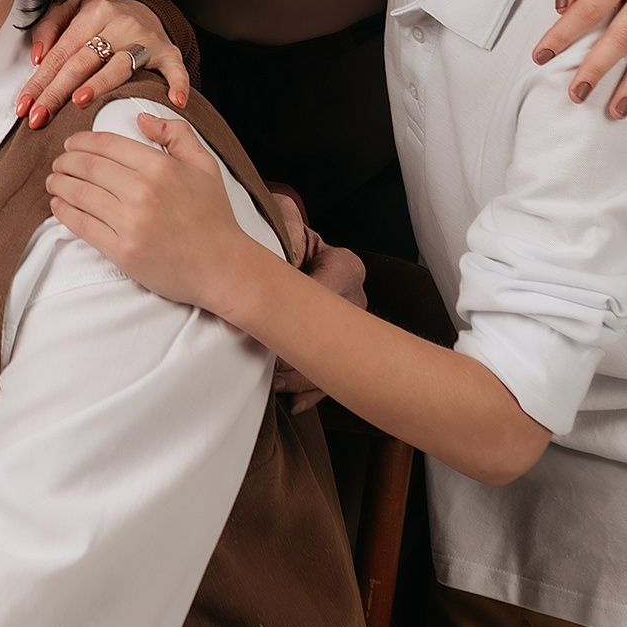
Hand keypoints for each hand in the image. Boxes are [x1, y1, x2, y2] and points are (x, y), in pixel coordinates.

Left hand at [18, 0, 189, 127]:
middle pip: (82, 62)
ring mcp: (145, 39)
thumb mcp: (71, 8)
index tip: (25, 105)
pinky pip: (174, 69)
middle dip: (57, 92)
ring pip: (119, 66)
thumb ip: (48, 26)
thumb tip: (37, 56)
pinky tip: (174, 100)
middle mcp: (118, 23)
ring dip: (99, 84)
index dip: (40, 81)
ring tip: (79, 102)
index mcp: (92, 11)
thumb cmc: (103, 17)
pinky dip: (177, 84)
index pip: (60, 52)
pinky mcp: (168, 52)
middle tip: (39, 117)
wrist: (146, 9)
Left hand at [47, 107, 249, 308]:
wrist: (224, 268)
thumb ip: (176, 133)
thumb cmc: (214, 217)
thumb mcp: (204, 164)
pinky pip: (81, 224)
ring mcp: (130, 222)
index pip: (106, 144)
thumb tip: (141, 118)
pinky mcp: (121, 250)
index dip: (81, 141)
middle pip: (86, 166)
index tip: (71, 143)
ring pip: (78, 194)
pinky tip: (58, 205)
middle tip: (58, 162)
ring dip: (58, 184)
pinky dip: (63, 212)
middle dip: (65, 161)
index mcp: (160, 167)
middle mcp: (142, 192)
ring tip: (53, 181)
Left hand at [265, 196, 366, 410]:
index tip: (270, 336)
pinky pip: (334, 374)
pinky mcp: (340, 343)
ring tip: (274, 386)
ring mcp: (353, 324)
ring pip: (335, 360)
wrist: (284, 245)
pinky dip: (312, 390)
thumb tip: (277, 245)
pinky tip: (294, 402)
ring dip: (303, 378)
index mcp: (344, 266)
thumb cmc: (280, 236)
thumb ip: (283, 230)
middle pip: (334, 337)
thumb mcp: (283, 224)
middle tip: (271, 370)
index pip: (327, 300)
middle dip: (302, 358)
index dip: (298, 321)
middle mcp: (355, 296)